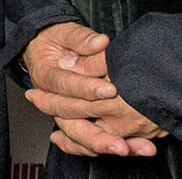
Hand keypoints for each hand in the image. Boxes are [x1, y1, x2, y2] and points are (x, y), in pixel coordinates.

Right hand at [22, 22, 166, 156]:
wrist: (48, 50)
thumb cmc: (58, 41)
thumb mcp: (65, 33)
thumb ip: (81, 38)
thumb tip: (100, 42)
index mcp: (46, 77)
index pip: (66, 86)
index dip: (87, 89)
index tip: (111, 90)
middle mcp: (55, 101)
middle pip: (73, 125)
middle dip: (100, 137)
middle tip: (122, 142)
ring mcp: (67, 115)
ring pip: (84, 139)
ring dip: (109, 147)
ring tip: (133, 149)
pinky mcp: (81, 122)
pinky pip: (92, 143)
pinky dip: (112, 147)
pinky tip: (134, 149)